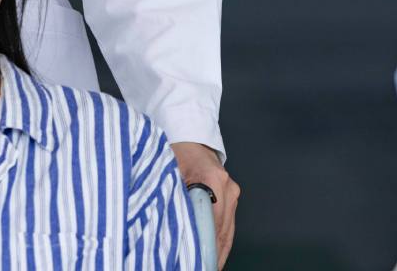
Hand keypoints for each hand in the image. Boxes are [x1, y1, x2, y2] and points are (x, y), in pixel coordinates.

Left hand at [171, 141, 238, 267]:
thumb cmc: (177, 153)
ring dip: (218, 251)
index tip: (196, 259)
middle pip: (221, 230)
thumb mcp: (167, 172)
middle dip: (211, 252)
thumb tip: (164, 226)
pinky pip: (229, 225)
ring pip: (228, 231)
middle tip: (199, 266)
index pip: (211, 222)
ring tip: (207, 266)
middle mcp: (226, 186)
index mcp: (211, 179)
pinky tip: (214, 257)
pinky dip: (222, 243)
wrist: (191, 139)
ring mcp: (231, 191)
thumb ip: (170, 197)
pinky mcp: (232, 196)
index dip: (204, 245)